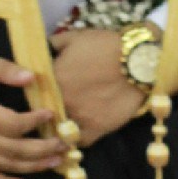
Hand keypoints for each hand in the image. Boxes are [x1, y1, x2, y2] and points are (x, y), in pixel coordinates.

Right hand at [0, 53, 64, 178]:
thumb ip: (6, 69)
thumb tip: (33, 77)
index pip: (13, 124)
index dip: (35, 122)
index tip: (51, 114)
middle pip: (14, 150)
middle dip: (43, 149)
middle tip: (65, 144)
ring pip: (5, 165)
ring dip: (33, 166)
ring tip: (56, 161)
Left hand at [51, 28, 147, 147]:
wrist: (139, 61)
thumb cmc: (106, 45)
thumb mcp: (75, 37)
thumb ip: (53, 43)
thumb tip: (43, 48)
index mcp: (54, 78)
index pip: (37, 90)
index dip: (41, 91)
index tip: (47, 90)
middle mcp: (62, 100)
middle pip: (47, 110)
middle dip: (51, 107)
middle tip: (59, 104)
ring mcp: (79, 117)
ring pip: (61, 127)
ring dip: (63, 124)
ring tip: (70, 119)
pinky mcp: (97, 129)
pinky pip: (80, 141)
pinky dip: (78, 138)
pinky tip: (80, 131)